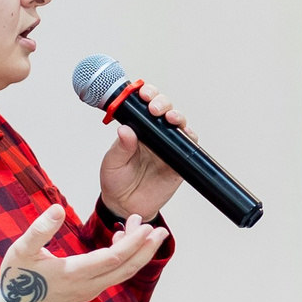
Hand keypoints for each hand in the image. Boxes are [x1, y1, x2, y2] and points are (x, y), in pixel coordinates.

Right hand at [0, 204, 168, 301]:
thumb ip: (40, 229)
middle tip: (161, 230)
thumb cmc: (15, 278)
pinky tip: (121, 242)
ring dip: (137, 253)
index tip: (147, 226)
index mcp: (73, 273)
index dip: (133, 243)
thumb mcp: (21, 249)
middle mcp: (87, 286)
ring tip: (144, 230)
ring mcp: (89, 291)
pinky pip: (113, 276)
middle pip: (126, 269)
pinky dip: (123, 260)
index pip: (113, 258)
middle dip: (146, 249)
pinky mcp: (87, 292)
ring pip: (121, 274)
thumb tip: (56, 209)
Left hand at [97, 81, 190, 219]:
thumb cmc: (116, 181)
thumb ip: (121, 147)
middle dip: (162, 102)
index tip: (142, 94)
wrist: (126, 206)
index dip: (146, 96)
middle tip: (155, 108)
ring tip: (170, 117)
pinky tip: (185, 134)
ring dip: (177, 116)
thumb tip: (126, 130)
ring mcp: (168, 147)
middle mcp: (154, 135)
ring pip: (178, 124)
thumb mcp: (112, 162)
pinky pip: (188, 147)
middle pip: (164, 109)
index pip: (144, 106)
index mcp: (137, 130)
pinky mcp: (178, 162)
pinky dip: (190, 138)